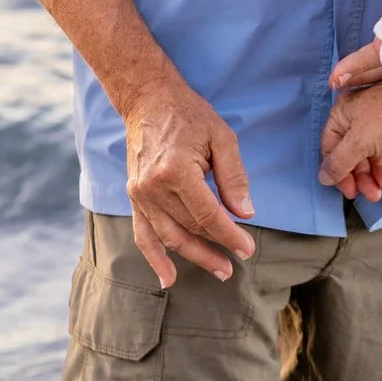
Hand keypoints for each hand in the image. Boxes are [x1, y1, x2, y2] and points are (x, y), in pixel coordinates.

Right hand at [119, 70, 255, 287]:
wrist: (148, 100)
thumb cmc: (189, 115)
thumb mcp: (222, 137)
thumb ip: (234, 177)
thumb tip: (245, 213)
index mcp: (176, 171)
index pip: (208, 215)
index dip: (229, 235)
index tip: (246, 248)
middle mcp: (153, 187)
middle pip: (189, 228)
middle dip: (215, 249)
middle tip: (236, 263)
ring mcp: (140, 194)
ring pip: (169, 237)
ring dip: (193, 257)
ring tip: (218, 270)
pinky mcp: (134, 197)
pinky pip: (143, 234)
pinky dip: (154, 259)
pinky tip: (168, 280)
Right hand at [319, 72, 381, 197]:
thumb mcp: (359, 140)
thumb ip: (339, 162)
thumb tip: (323, 178)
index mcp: (343, 115)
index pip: (331, 149)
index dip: (337, 172)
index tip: (347, 190)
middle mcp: (360, 121)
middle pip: (352, 157)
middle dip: (360, 178)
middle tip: (368, 193)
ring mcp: (381, 130)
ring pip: (372, 160)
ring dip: (376, 177)